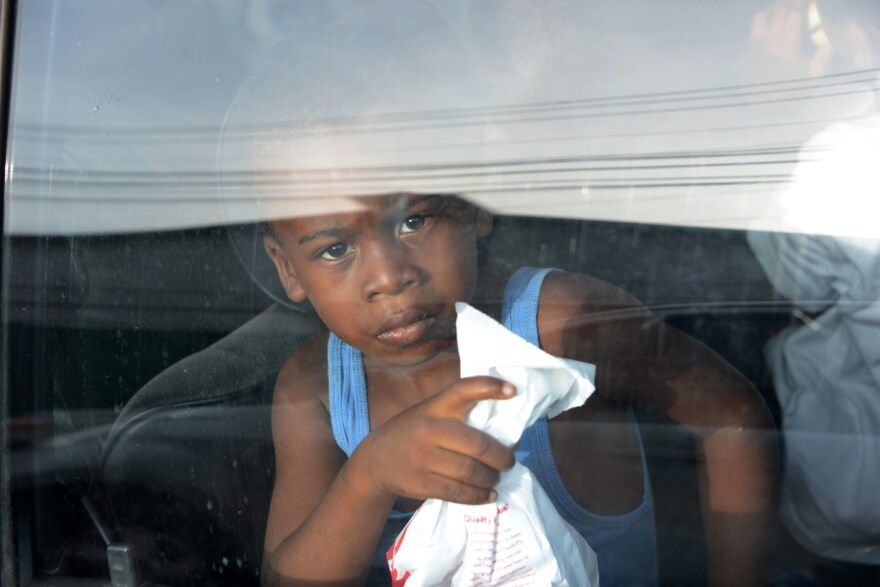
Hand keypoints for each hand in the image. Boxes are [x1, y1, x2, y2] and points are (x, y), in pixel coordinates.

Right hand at [351, 377, 516, 505]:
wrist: (374, 460)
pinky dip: (479, 496)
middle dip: (501, 457)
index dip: (488, 387)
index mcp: (435, 406)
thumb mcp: (429, 414)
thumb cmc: (414, 434)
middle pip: (478, 445)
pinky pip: (458, 492)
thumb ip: (459, 419)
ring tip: (497, 478)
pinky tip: (488, 495)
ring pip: (471, 471)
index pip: (462, 389)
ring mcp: (423, 457)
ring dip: (491, 478)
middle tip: (509, 462)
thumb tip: (508, 440)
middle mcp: (429, 428)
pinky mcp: (419, 482)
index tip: (512, 390)